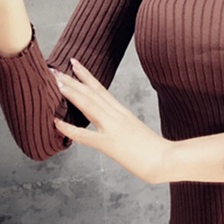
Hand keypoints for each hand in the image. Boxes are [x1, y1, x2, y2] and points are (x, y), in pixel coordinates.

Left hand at [53, 59, 169, 183]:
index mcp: (123, 112)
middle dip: (72, 80)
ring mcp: (113, 128)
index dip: (86, 76)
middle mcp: (117, 115)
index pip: (101, 89)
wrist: (167, 159)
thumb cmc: (155, 150)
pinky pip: (85, 135)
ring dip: (71, 93)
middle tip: (55, 70)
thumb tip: (114, 128)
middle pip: (92, 93)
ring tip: (56, 83)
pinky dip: (69, 129)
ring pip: (89, 105)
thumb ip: (124, 127)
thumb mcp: (136, 132)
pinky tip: (56, 123)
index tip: (75, 65)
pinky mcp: (110, 144)